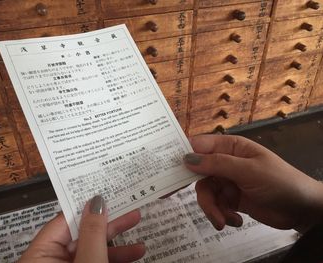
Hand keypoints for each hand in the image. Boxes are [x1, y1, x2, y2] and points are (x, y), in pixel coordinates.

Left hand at [18, 196, 144, 262]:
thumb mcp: (89, 260)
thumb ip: (93, 233)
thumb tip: (97, 200)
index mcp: (39, 254)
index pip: (65, 220)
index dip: (89, 206)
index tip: (110, 192)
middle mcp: (49, 260)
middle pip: (82, 235)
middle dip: (110, 226)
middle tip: (132, 210)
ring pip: (92, 251)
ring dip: (117, 247)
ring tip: (140, 243)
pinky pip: (95, 261)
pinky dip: (112, 259)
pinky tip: (133, 255)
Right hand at [184, 135, 322, 232]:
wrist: (302, 209)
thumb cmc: (279, 181)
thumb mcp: (248, 171)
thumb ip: (217, 164)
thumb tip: (187, 158)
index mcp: (230, 146)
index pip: (200, 146)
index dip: (183, 155)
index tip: (167, 169)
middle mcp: (225, 162)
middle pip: (199, 174)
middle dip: (201, 193)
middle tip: (192, 203)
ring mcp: (228, 181)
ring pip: (206, 193)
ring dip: (213, 209)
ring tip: (224, 221)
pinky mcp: (231, 199)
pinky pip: (216, 206)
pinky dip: (222, 215)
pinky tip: (235, 221)